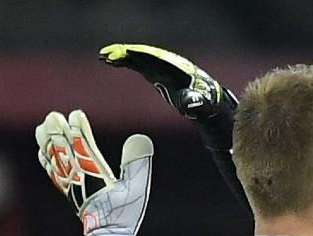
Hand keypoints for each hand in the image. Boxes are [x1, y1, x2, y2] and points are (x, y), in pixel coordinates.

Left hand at [34, 110, 153, 235]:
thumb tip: (139, 137)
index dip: (78, 130)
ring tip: (41, 128)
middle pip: (64, 150)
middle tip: (52, 116)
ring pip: (55, 160)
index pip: (83, 146)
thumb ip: (137, 163)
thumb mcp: (137, 188)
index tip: (75, 114)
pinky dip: (47, 161)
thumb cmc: (123, 215)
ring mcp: (72, 186)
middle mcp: (79, 178)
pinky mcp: (69, 193)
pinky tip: (42, 152)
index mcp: (94, 174)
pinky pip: (54, 174)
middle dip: (57, 132)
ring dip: (48, 143)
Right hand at [99, 43, 236, 148]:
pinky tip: (114, 62)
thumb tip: (188, 103)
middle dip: (126, 53)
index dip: (139, 55)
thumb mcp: (201, 104)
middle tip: (107, 54)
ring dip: (123, 56)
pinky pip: (139, 65)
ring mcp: (162, 69)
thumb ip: (195, 102)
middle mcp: (168, 65)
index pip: (154, 57)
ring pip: (140, 59)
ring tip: (104, 57)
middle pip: (144, 54)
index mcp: (176, 68)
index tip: (124, 53)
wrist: (208, 105)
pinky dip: (127, 63)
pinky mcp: (158, 75)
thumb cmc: (205, 104)